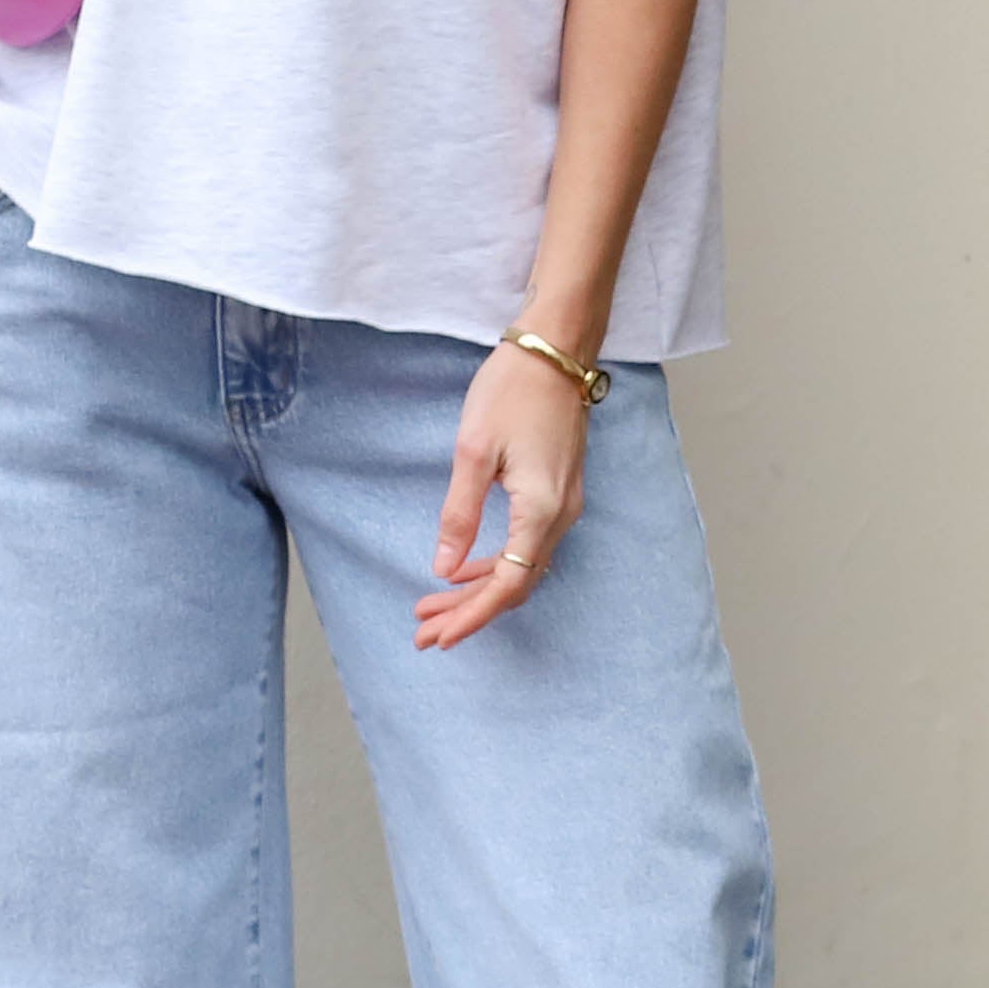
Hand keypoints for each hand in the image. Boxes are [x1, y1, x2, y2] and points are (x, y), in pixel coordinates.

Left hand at [419, 346, 588, 649]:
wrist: (556, 350)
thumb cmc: (512, 390)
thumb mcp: (474, 451)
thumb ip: (460, 513)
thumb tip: (444, 568)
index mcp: (542, 510)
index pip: (508, 584)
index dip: (473, 616)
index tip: (439, 637)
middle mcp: (561, 515)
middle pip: (516, 584)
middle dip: (469, 612)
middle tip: (424, 631)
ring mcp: (564, 505)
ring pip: (522, 569)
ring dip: (478, 591)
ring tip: (433, 607)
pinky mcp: (558, 493)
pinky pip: (527, 547)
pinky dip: (495, 565)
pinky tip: (463, 568)